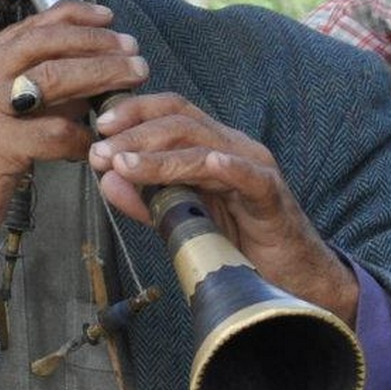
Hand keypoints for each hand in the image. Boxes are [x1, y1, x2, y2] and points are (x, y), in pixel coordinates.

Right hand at [0, 1, 149, 305]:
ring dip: (102, 77)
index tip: (107, 20)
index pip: (27, 28)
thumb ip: (25, 90)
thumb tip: (84, 74)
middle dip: (96, 44)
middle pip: (44, 43)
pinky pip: (54, 133)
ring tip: (132, 81)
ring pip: (54, 79)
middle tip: (132, 52)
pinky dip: (81, 137)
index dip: (74, 18)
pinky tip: (92, 145)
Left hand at [88, 94, 359, 324]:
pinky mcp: (270, 194)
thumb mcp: (182, 220)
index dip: (134, 111)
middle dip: (134, 133)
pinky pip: (245, 174)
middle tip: (100, 150)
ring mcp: (254, 166)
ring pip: (202, 145)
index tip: (98, 127)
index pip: (171, 111)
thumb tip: (106, 178)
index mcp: (211, 146)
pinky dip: (223, 166)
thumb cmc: (237, 245)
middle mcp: (232, 146)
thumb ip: (145, 200)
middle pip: (180, 121)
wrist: (292, 278)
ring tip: (123, 163)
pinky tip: (203, 164)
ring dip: (158, 155)